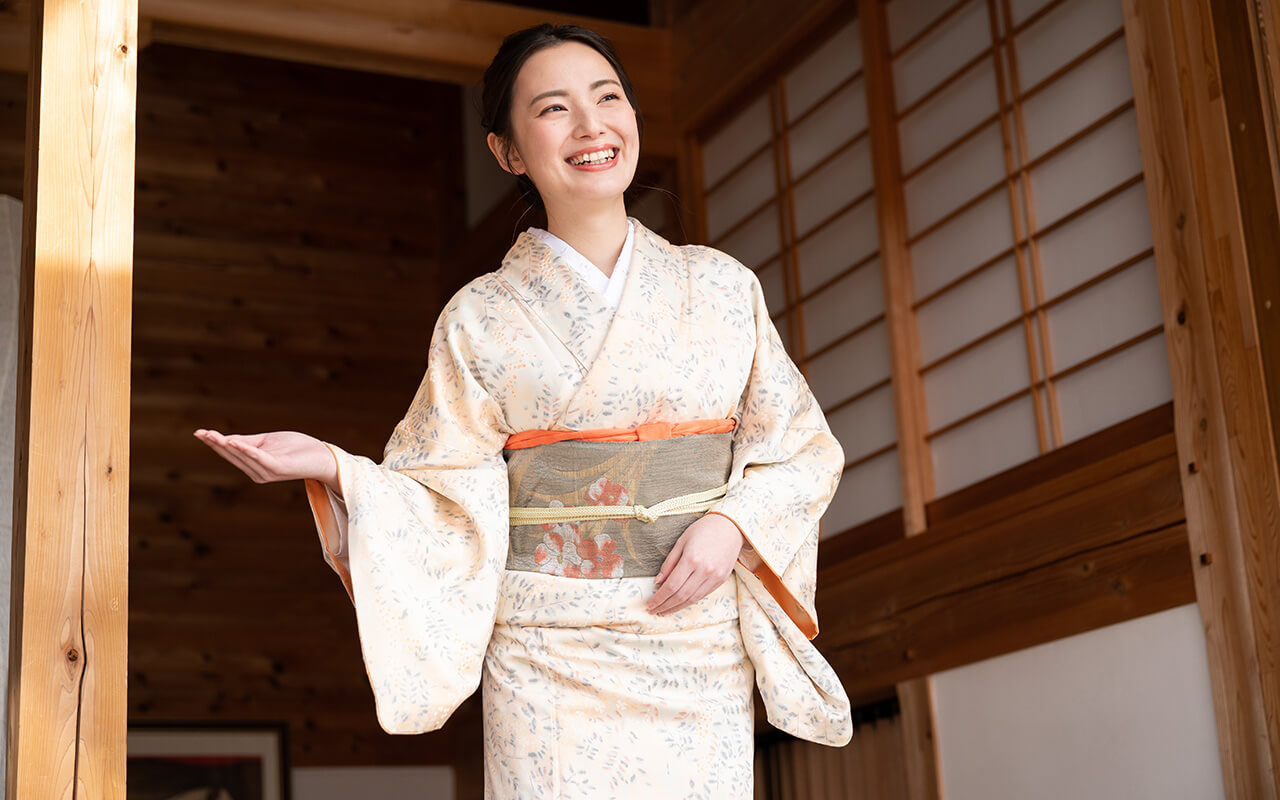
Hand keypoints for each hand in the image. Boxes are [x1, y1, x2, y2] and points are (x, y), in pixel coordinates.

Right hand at [193, 429, 337, 489]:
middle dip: (216, 444)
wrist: (321, 456)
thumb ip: (248, 442)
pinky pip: (259, 459)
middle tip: (201, 433)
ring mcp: (267, 472)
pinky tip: (235, 443)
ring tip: (213, 436)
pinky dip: (247, 451)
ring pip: (242, 457)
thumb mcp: (267, 441)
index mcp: (253, 465)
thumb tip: (225, 439)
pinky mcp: (278, 468)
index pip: (230, 452)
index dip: (214, 442)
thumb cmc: (296, 448)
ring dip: (227, 447)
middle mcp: (256, 472)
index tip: (198, 432)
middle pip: (232, 456)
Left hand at [647, 513, 744, 615]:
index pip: (671, 585)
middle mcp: (704, 570)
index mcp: (691, 559)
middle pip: (681, 595)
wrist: (730, 526)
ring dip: (677, 607)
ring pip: (692, 599)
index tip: (650, 604)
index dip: (659, 598)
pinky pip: (703, 595)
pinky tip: (680, 603)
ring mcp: (714, 577)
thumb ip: (669, 562)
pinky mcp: (721, 580)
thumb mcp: (681, 541)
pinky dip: (690, 601)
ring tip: (665, 611)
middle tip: (654, 610)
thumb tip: (657, 582)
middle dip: (665, 605)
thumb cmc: (703, 529)